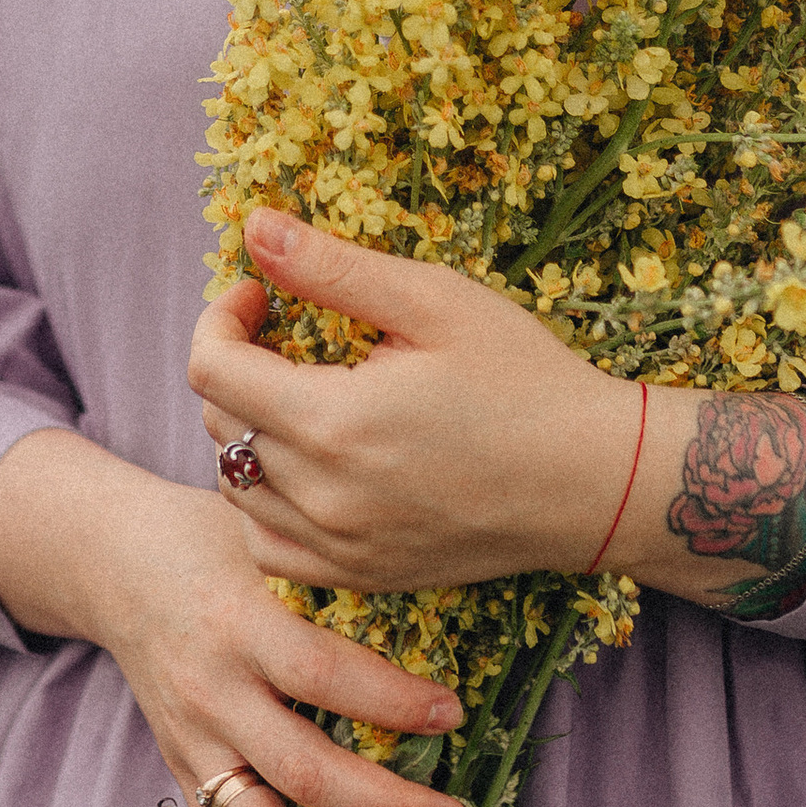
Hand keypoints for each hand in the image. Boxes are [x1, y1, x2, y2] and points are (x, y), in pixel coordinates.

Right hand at [0, 426, 471, 806]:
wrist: (113, 559)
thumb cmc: (214, 535)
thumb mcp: (266, 535)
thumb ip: (333, 570)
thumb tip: (443, 584)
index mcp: (240, 622)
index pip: (321, 673)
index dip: (389, 701)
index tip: (453, 716)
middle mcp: (211, 690)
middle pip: (299, 766)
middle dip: (381, 805)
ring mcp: (190, 739)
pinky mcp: (180, 770)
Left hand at [187, 207, 653, 594]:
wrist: (594, 480)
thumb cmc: (524, 377)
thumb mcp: (433, 302)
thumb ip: (332, 268)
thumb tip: (254, 229)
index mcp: (334, 422)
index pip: (211, 369)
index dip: (221, 317)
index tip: (262, 297)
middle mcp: (325, 496)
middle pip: (219, 423)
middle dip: (236, 365)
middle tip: (290, 336)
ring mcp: (341, 547)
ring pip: (235, 485)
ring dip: (247, 432)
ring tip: (301, 396)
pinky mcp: (362, 577)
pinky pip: (269, 545)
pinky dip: (266, 502)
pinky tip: (307, 466)